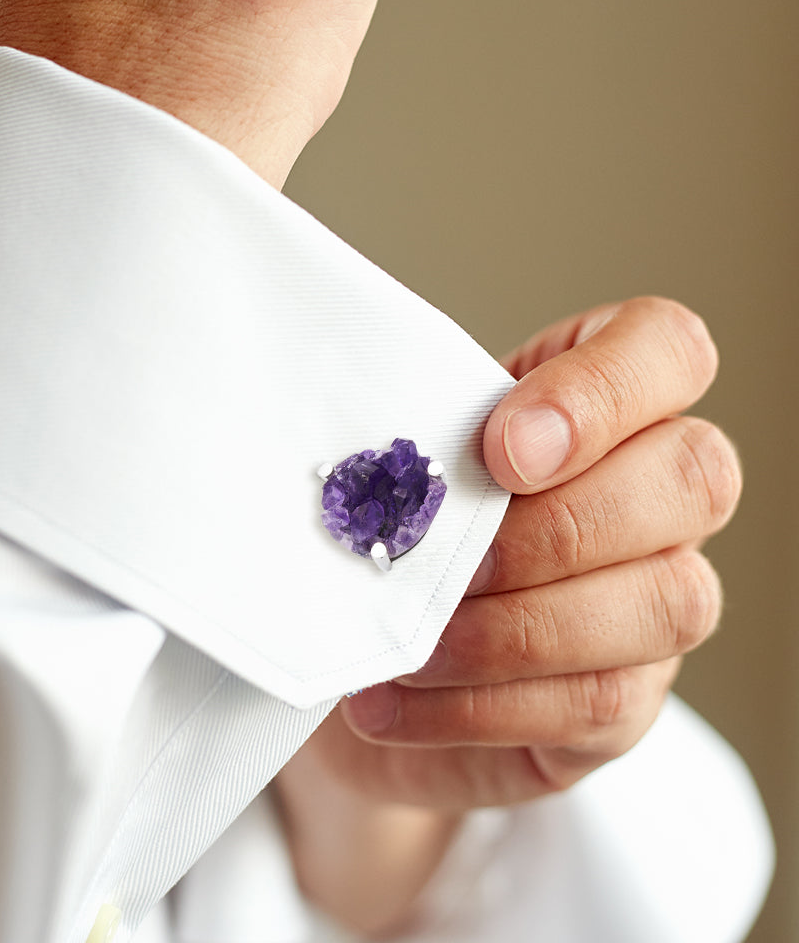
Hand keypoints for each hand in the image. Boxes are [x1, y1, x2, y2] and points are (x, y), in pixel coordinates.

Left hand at [276, 297, 738, 932]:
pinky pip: (598, 704)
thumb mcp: (394, 467)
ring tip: (409, 643)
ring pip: (666, 602)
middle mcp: (656, 496)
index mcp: (600, 403)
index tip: (497, 449)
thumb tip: (399, 471)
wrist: (358, 660)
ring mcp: (658, 600)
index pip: (665, 347)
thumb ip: (421, 442)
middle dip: (557, 525)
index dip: (599, 391)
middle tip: (444, 558)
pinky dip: (480, 706)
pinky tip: (395, 702)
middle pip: (696, 476)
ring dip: (514, 629)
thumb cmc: (383, 533)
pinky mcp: (627, 700)